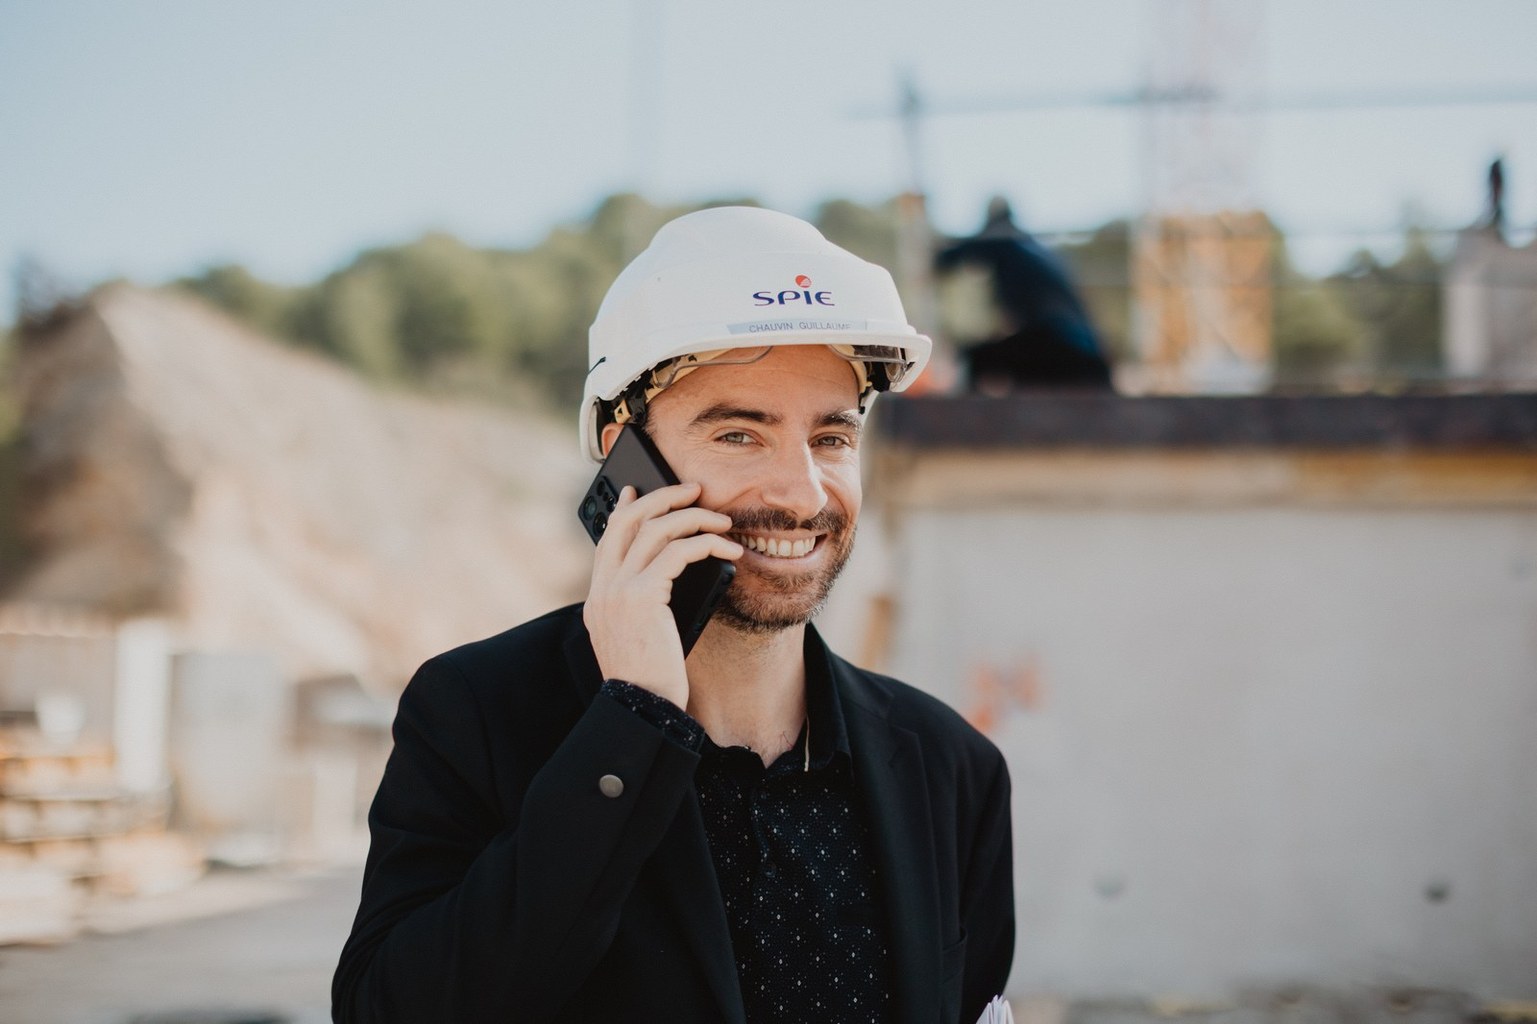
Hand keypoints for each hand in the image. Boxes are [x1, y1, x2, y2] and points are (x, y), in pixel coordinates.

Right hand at [583, 483, 742, 707]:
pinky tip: (728, 549)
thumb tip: (669, 578)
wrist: (642, 707)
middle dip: (662, 497)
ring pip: (657, 529)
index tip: (636, 491)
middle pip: (628, 520)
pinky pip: (679, 552)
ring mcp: (618, 590)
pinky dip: (707, 543)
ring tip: (722, 520)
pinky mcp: (642, 596)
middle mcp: (603, 588)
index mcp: (598, 597)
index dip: (623, 509)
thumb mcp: (637, 637)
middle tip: (692, 489)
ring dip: (695, 517)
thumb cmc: (650, 680)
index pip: (607, 538)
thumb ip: (641, 606)